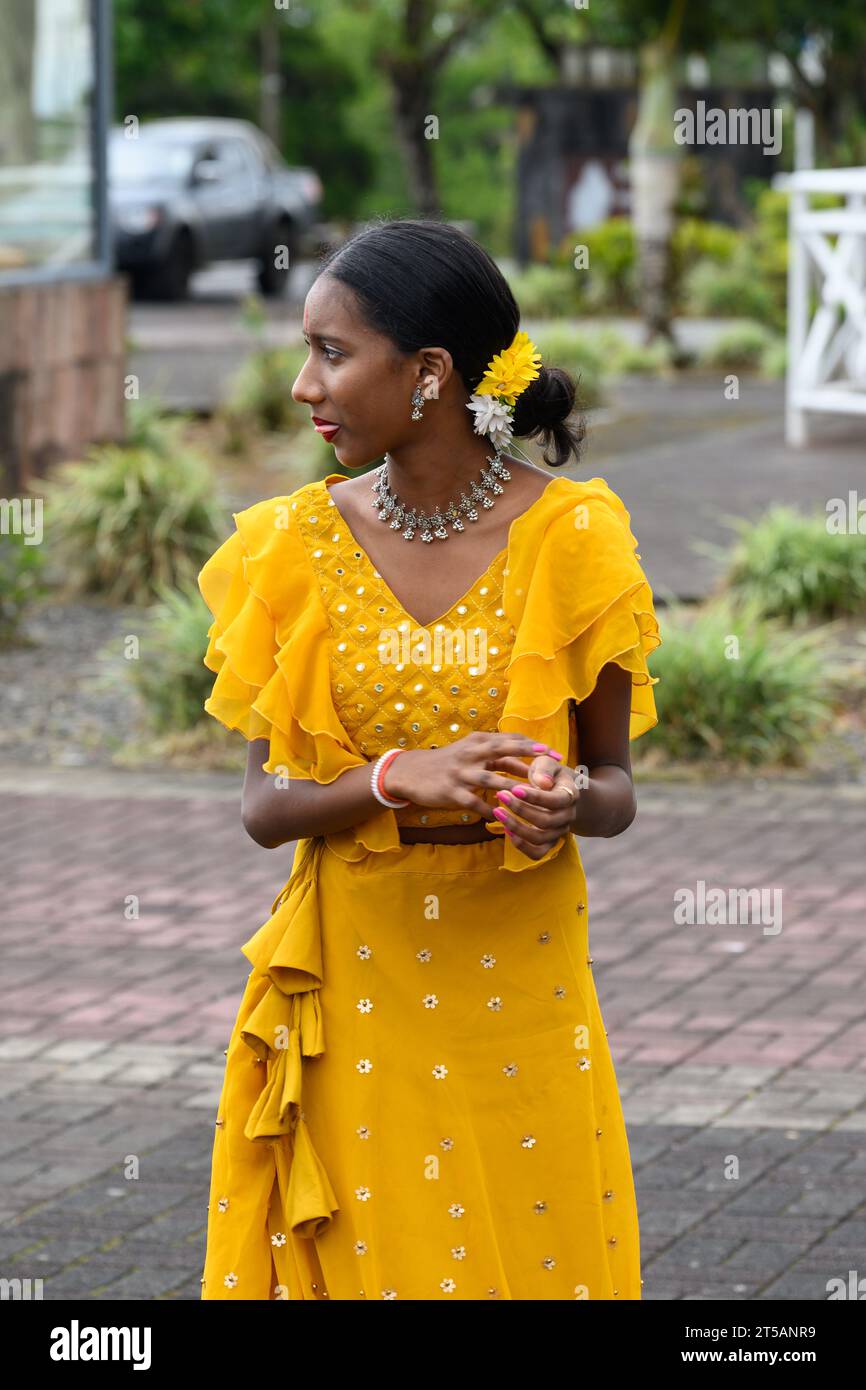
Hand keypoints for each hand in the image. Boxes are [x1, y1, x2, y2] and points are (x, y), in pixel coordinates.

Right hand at [381, 732, 554, 817]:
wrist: (412, 772)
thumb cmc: (449, 763)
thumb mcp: (471, 752)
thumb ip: (497, 756)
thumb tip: (528, 762)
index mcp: (477, 742)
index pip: (509, 740)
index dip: (533, 746)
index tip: (555, 754)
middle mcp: (470, 754)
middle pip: (503, 751)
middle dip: (528, 756)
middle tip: (551, 765)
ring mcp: (461, 773)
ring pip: (492, 780)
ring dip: (513, 789)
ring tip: (533, 798)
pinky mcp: (451, 792)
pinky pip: (474, 803)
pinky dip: (490, 811)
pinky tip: (504, 819)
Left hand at [484, 750, 578, 859]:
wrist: (562, 792)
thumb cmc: (550, 774)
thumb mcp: (548, 763)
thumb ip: (544, 768)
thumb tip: (542, 783)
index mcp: (570, 795)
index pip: (556, 800)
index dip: (535, 797)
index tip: (514, 788)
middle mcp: (568, 816)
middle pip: (546, 821)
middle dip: (520, 810)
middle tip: (501, 795)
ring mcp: (559, 831)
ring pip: (540, 839)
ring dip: (516, 827)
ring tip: (498, 812)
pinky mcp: (550, 843)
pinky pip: (537, 853)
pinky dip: (521, 845)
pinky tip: (506, 830)